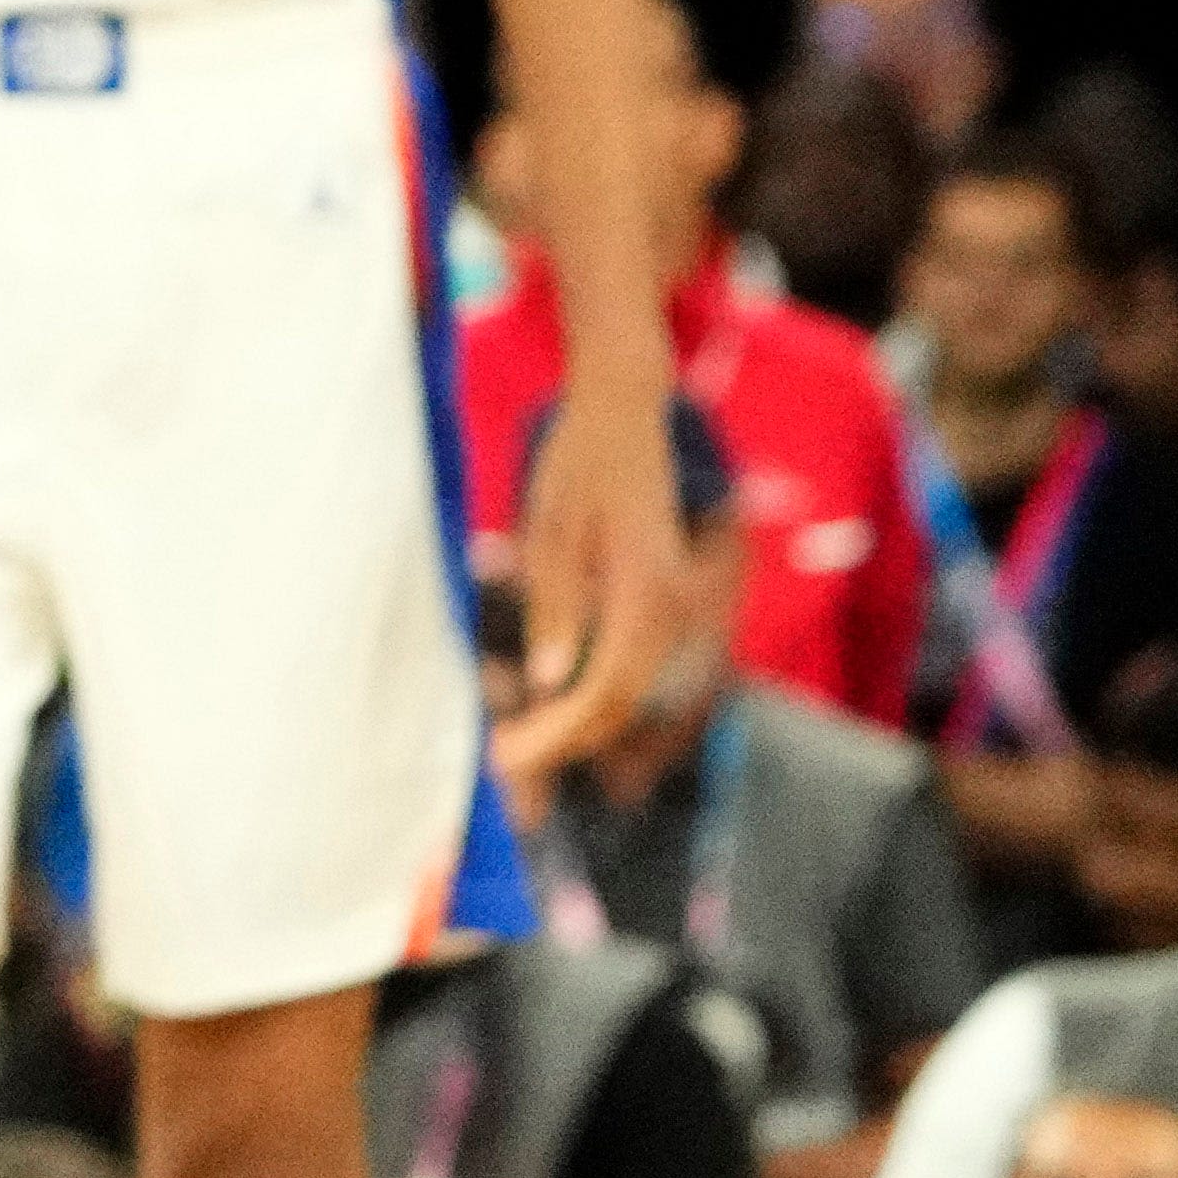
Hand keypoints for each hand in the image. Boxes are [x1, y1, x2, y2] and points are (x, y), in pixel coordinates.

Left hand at [488, 385, 690, 777]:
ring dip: (572, 723)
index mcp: (648, 594)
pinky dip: (586, 693)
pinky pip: (630, 666)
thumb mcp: (551, 527)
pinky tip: (543, 703)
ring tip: (511, 740)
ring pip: (626, 691)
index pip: (604, 692)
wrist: (627, 416)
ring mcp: (679, 612)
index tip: (501, 758)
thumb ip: (554, 606)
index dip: (554, 735)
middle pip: (619, 704)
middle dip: (559, 740)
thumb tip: (547, 683)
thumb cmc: (579, 462)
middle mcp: (676, 612)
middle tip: (498, 762)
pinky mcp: (665, 609)